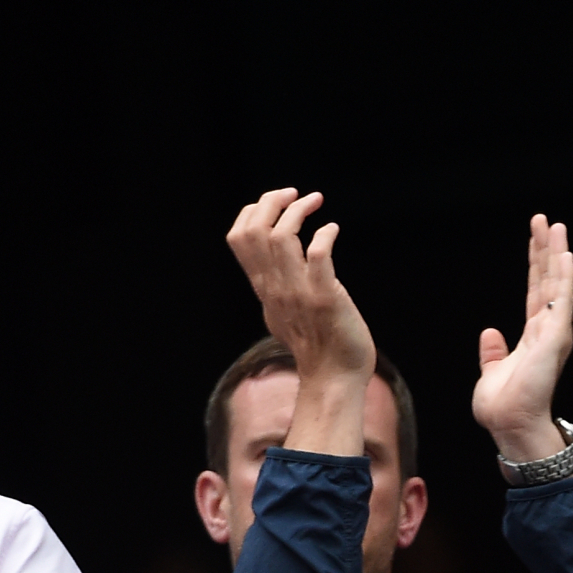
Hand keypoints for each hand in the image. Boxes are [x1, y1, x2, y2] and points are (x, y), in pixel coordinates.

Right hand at [226, 188, 373, 385]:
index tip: (277, 203)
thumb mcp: (281, 314)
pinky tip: (332, 230)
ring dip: (298, 211)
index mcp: (264, 288)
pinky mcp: (325, 298)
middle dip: (273, 201)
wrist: (333, 378)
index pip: (239, 238)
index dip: (253, 211)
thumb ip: (275, 289)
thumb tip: (276, 267)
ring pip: (281, 238)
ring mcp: (298, 293)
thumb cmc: (316, 346)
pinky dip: (324, 234)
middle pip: (256, 230)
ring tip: (316, 201)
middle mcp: (275, 288)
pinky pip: (317, 255)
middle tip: (295, 194)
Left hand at [471, 215, 572, 461]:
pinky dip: (565, 278)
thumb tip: (490, 333)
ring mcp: (553, 333)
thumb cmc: (503, 407)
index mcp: (533, 336)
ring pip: (558, 285)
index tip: (535, 237)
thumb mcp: (492, 372)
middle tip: (544, 220)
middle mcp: (546, 331)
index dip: (535, 263)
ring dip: (557, 255)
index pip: (536, 291)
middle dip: (546, 249)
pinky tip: (565, 256)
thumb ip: (494, 353)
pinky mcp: (555, 339)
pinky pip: (562, 302)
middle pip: (548, 281)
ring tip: (556, 226)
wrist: (509, 425)